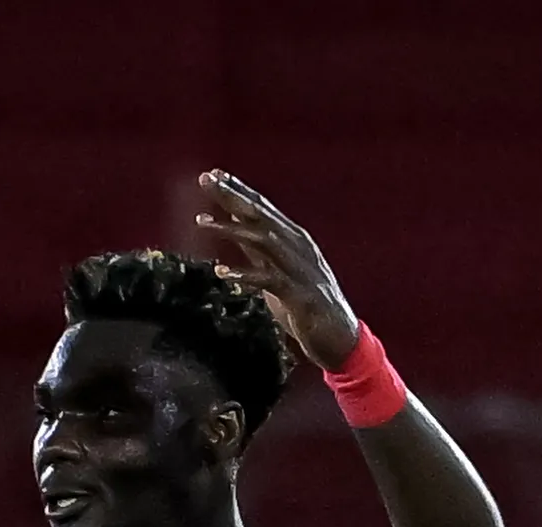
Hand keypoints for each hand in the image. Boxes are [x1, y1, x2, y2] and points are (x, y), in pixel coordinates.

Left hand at [193, 170, 361, 370]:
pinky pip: (266, 279)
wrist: (339, 337)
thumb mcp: (275, 268)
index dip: (238, 189)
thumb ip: (256, 247)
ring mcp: (298, 269)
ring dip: (231, 229)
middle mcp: (297, 246)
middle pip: (260, 214)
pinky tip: (221, 271)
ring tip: (202, 222)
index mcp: (293, 238)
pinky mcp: (298, 294)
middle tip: (206, 180)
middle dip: (232, 195)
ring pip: (261, 240)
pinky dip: (244, 274)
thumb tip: (234, 222)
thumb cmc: (304, 303)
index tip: (212, 174)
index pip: (261, 207)